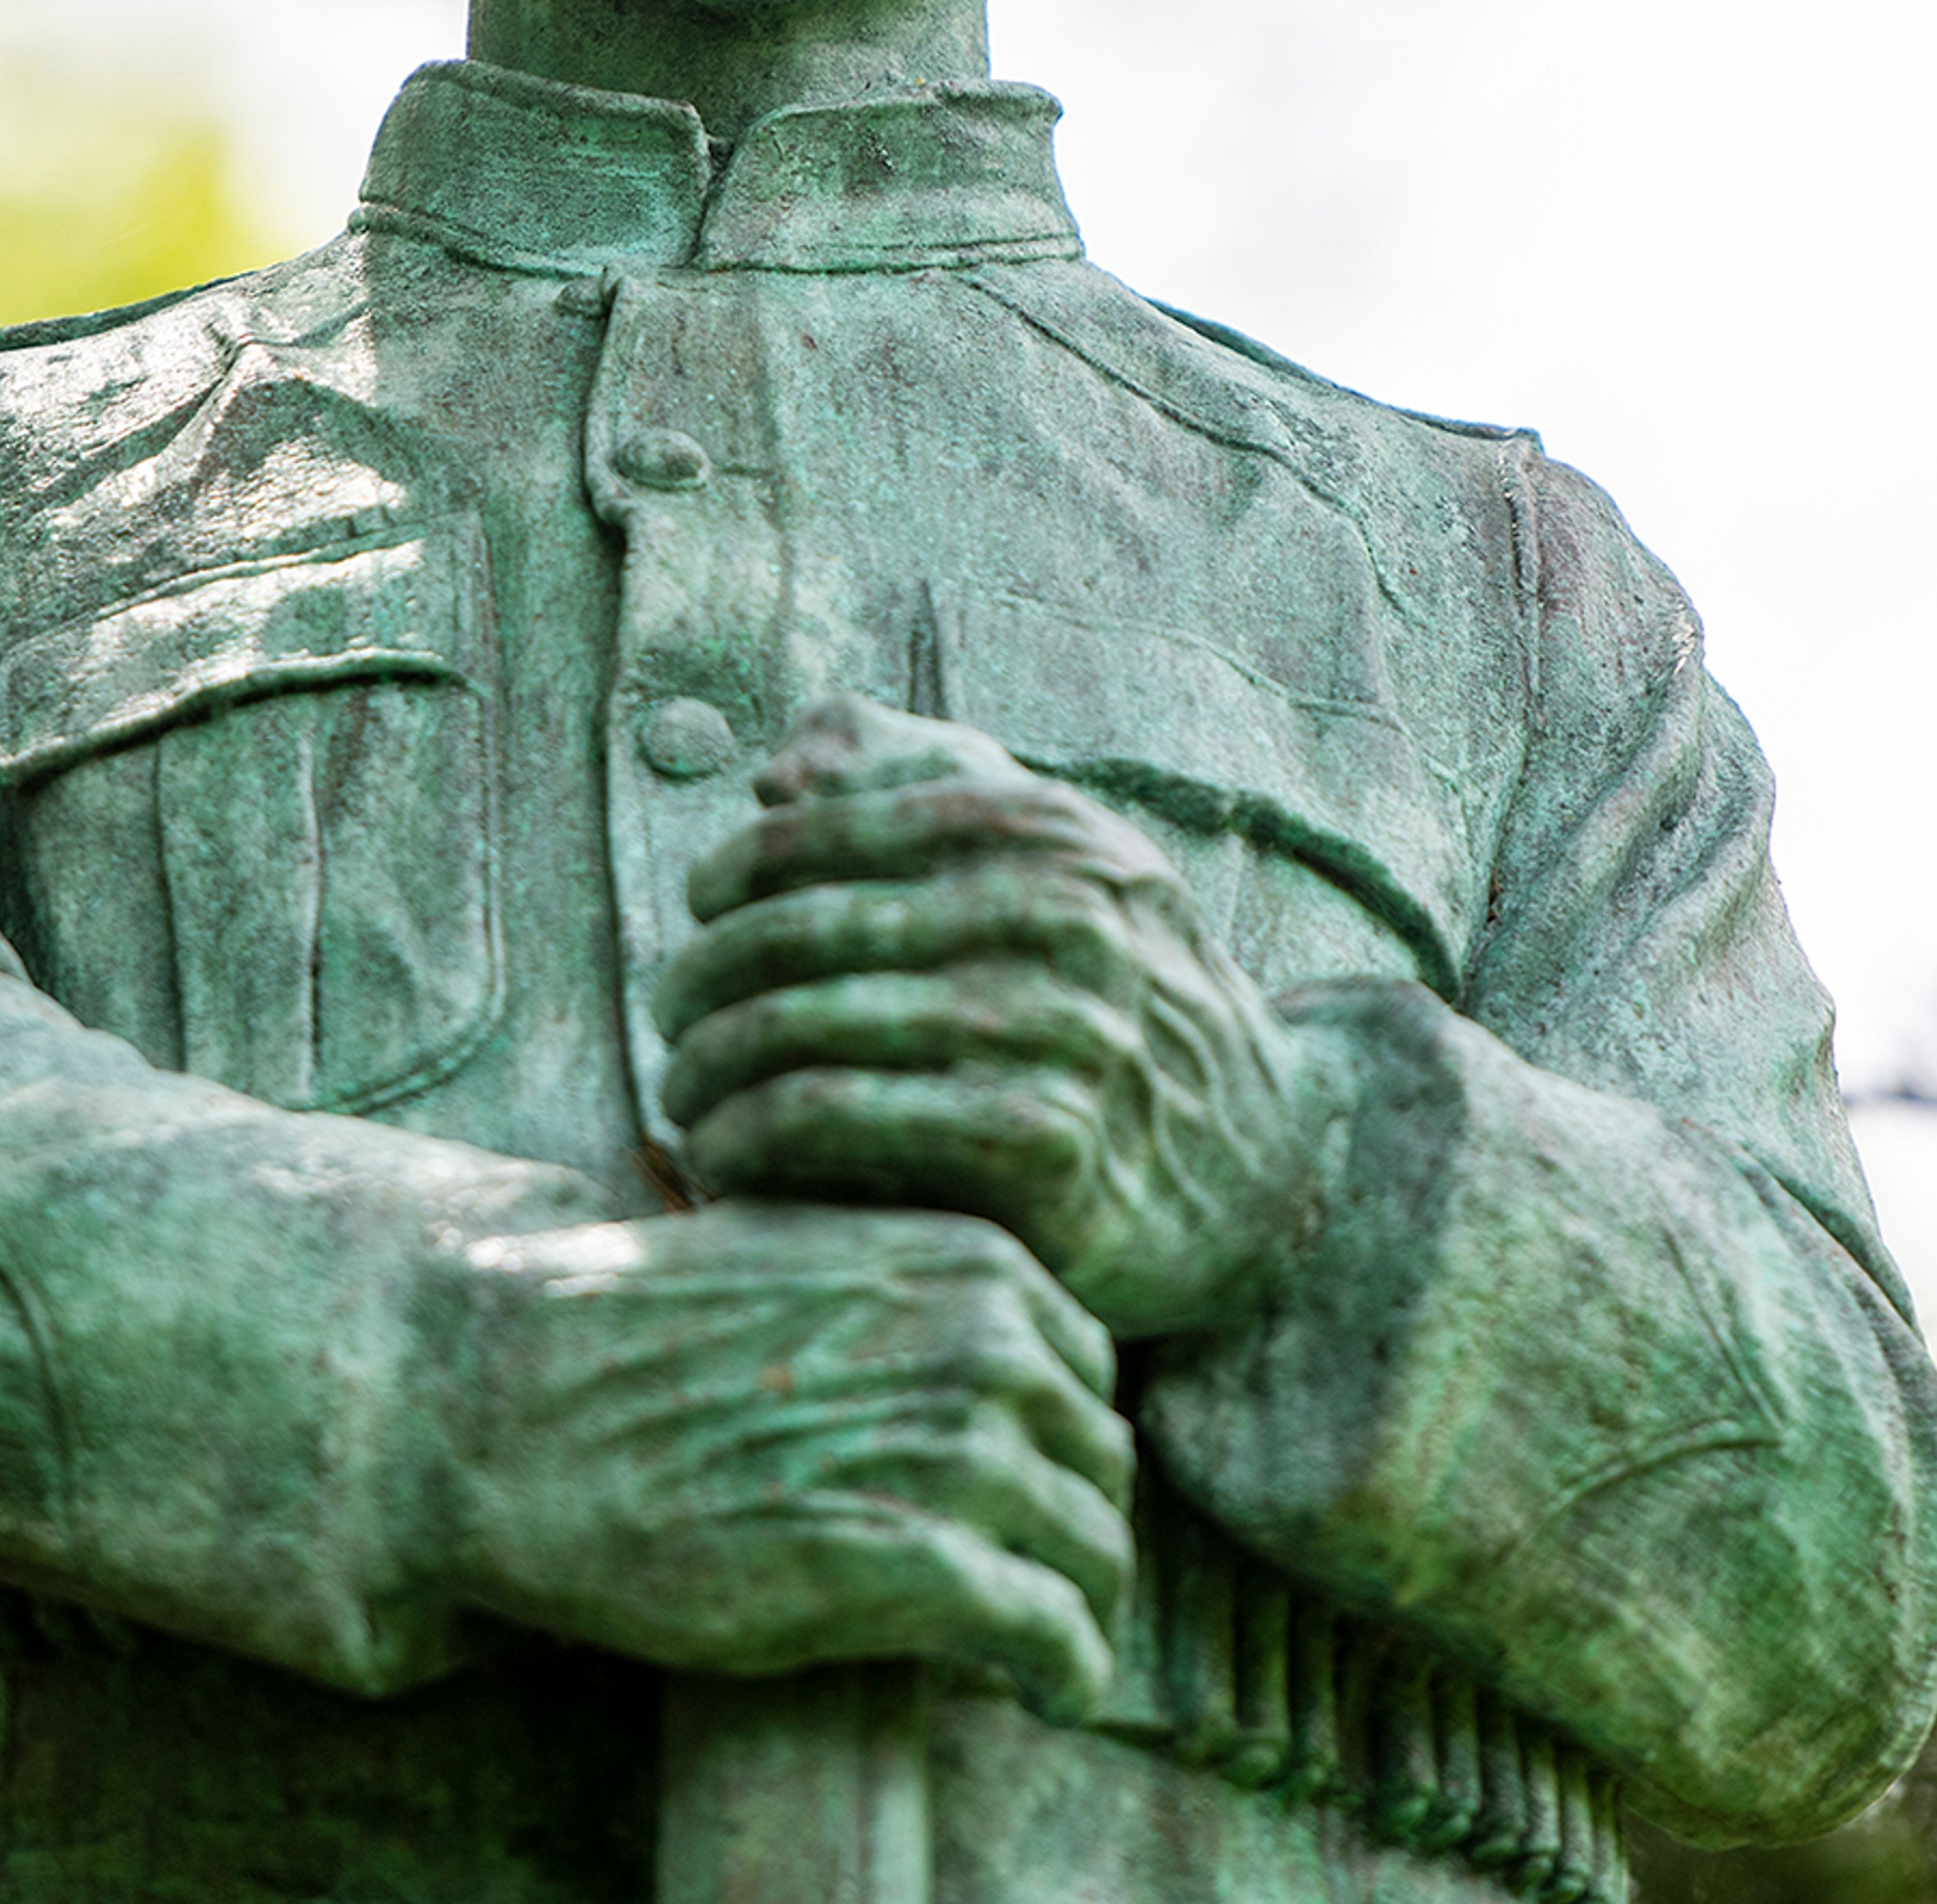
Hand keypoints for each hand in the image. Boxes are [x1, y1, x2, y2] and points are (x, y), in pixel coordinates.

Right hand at [415, 1197, 1130, 1721]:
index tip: (1033, 1493)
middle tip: (1042, 1587)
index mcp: (958, 1259)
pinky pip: (1052, 1634)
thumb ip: (899, 1291)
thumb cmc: (633, 1335)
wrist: (512, 1402)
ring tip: (1052, 1654)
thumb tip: (970, 1349)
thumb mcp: (793, 1254)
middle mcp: (979, 1341)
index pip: (1085, 1365)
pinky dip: (1068, 1672)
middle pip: (1099, 1461)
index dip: (1064, 1438)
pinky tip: (1050, 1693)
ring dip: (1086, 1613)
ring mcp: (950, 1449)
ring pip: (1094, 1551)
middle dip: (1079, 1529)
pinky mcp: (907, 1565)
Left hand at [654, 696, 1324, 1340]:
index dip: (735, 872)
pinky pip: (830, 1122)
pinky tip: (731, 1162)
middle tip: (672, 1024)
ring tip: (687, 1097)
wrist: (1264, 1166)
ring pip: (795, 1030)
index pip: (821, 825)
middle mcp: (1056, 915)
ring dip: (705, 1070)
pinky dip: (749, 1141)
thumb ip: (915, 776)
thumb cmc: (1116, 994)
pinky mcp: (1039, 1150)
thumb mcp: (1054, 858)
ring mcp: (1054, 1032)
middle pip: (791, 933)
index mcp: (1045, 828)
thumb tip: (782, 769)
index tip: (704, 917)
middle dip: (699, 982)